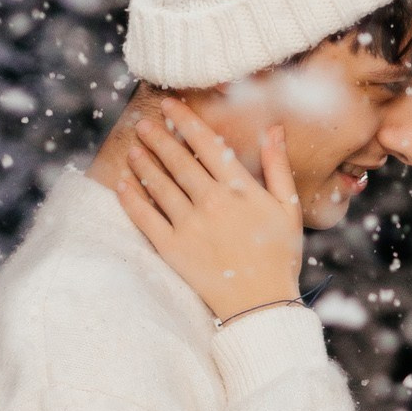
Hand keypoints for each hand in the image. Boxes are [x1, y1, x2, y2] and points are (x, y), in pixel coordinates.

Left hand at [112, 96, 305, 320]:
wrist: (261, 305)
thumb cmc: (279, 255)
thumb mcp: (288, 208)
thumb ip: (278, 166)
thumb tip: (275, 128)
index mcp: (239, 189)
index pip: (206, 144)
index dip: (184, 121)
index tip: (169, 105)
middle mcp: (211, 202)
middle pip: (177, 161)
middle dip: (157, 138)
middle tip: (143, 124)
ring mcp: (189, 226)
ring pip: (159, 185)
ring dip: (143, 163)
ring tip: (133, 149)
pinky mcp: (173, 249)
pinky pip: (146, 218)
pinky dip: (132, 199)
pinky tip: (123, 184)